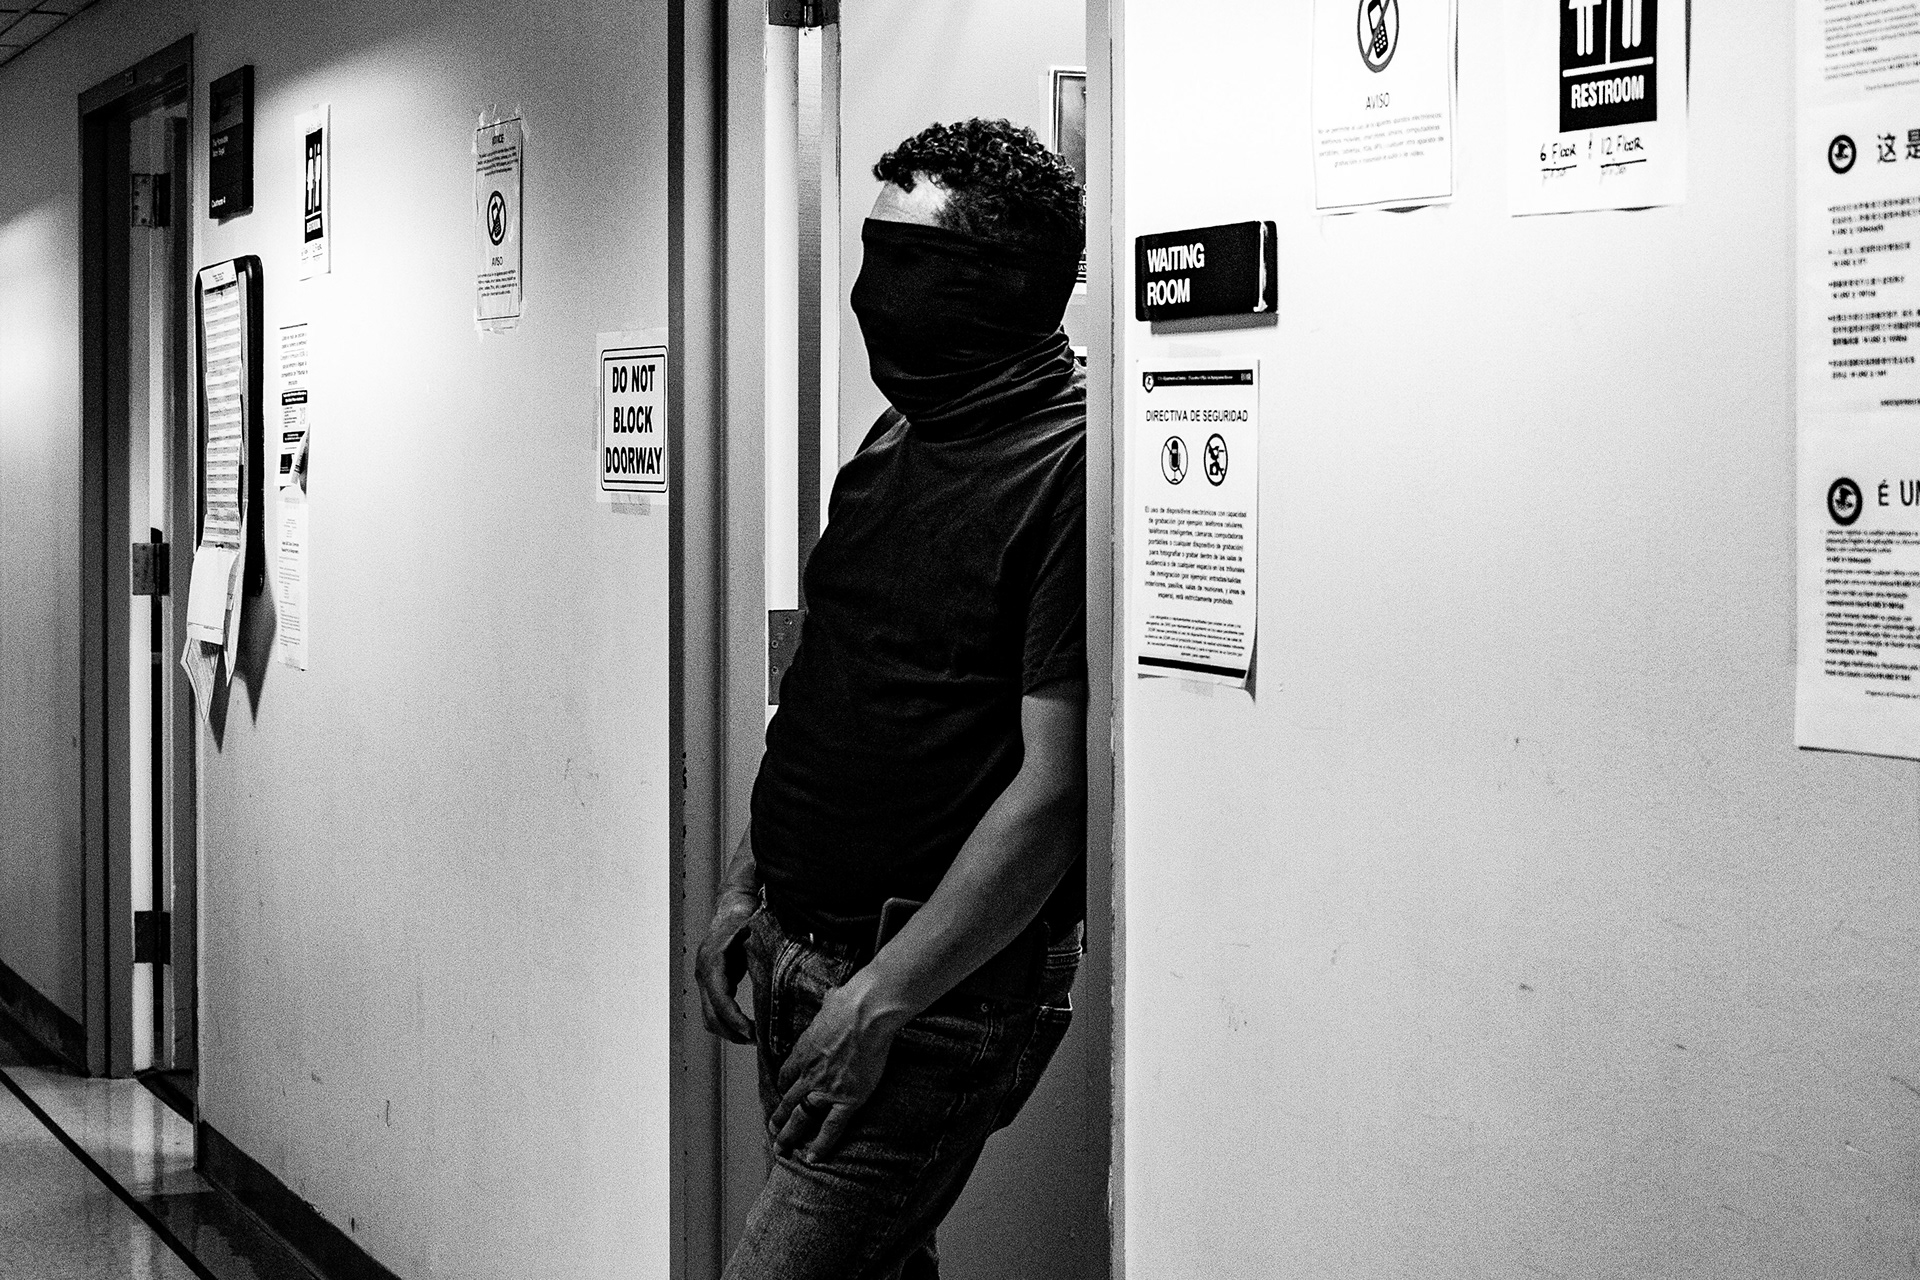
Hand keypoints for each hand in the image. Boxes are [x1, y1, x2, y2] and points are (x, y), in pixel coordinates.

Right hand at [695, 904, 754, 1043]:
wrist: (732, 906)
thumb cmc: (745, 917)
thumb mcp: (754, 933)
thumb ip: (761, 952)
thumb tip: (779, 974)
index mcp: (712, 961)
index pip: (720, 999)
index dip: (734, 1019)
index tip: (752, 1033)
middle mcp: (704, 972)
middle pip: (711, 1015)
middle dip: (733, 1032)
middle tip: (758, 1041)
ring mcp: (704, 978)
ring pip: (710, 1017)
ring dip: (729, 1032)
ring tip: (754, 1038)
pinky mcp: (710, 983)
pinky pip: (713, 1010)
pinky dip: (727, 1023)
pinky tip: (746, 1028)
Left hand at [768, 974, 900, 1162]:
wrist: (867, 1012)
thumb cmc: (851, 1001)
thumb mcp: (831, 1001)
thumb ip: (829, 1004)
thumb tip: (835, 994)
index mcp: (803, 1050)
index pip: (786, 1075)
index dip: (783, 1087)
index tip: (782, 1094)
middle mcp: (808, 1073)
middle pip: (787, 1100)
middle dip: (778, 1118)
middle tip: (772, 1132)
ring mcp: (825, 1089)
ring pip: (800, 1117)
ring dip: (789, 1134)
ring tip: (782, 1148)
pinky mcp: (846, 1099)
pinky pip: (830, 1127)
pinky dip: (820, 1144)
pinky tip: (812, 1157)